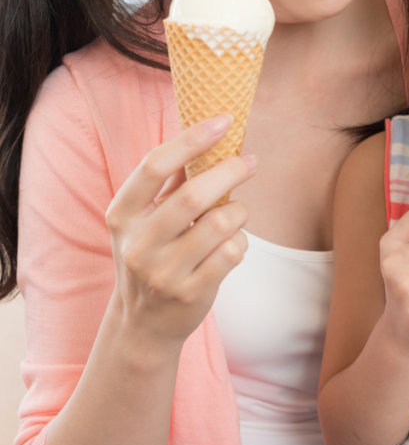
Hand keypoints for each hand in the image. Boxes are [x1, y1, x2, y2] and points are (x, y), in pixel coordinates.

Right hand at [106, 115, 254, 352]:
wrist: (142, 324)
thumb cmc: (152, 256)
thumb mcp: (145, 220)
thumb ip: (170, 181)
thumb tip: (206, 134)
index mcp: (123, 215)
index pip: (155, 166)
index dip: (192, 139)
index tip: (224, 120)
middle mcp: (138, 244)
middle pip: (193, 194)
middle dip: (230, 171)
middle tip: (250, 161)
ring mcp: (163, 272)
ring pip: (220, 223)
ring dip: (238, 211)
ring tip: (237, 212)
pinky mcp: (191, 294)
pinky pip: (233, 252)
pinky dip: (242, 241)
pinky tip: (234, 243)